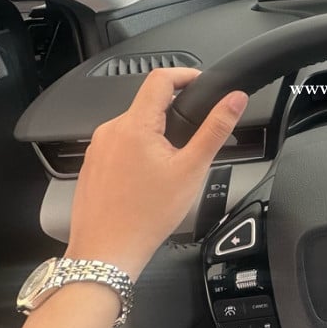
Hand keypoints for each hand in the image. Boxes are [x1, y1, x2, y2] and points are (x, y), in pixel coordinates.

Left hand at [65, 69, 247, 279]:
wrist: (107, 252)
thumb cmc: (145, 216)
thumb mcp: (192, 170)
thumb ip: (215, 129)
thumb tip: (234, 99)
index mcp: (135, 125)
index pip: (160, 78)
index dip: (185, 75)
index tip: (200, 83)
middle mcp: (110, 131)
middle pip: (147, 105)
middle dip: (172, 116)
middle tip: (191, 144)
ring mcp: (97, 148)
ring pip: (133, 128)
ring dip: (155, 137)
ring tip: (169, 170)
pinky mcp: (92, 165)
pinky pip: (119, 147)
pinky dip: (137, 155)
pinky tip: (147, 183)